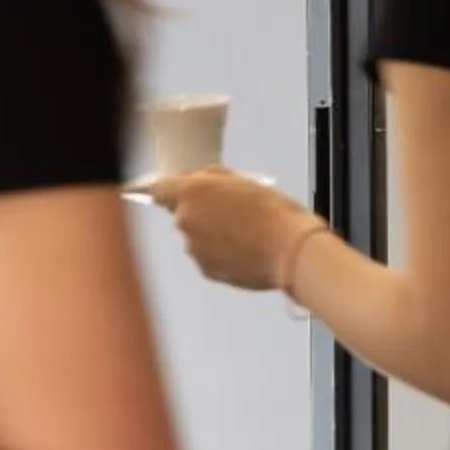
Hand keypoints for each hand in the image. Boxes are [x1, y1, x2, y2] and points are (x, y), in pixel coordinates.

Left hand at [152, 169, 319, 291]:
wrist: (290, 251)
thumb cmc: (272, 212)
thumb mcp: (242, 180)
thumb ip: (212, 179)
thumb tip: (200, 182)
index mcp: (192, 192)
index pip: (159, 190)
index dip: (170, 191)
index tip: (177, 192)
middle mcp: (186, 221)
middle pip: (182, 214)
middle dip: (200, 212)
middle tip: (230, 211)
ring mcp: (193, 248)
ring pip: (195, 237)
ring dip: (211, 234)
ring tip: (243, 233)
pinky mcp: (206, 270)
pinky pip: (207, 257)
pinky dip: (220, 253)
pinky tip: (244, 249)